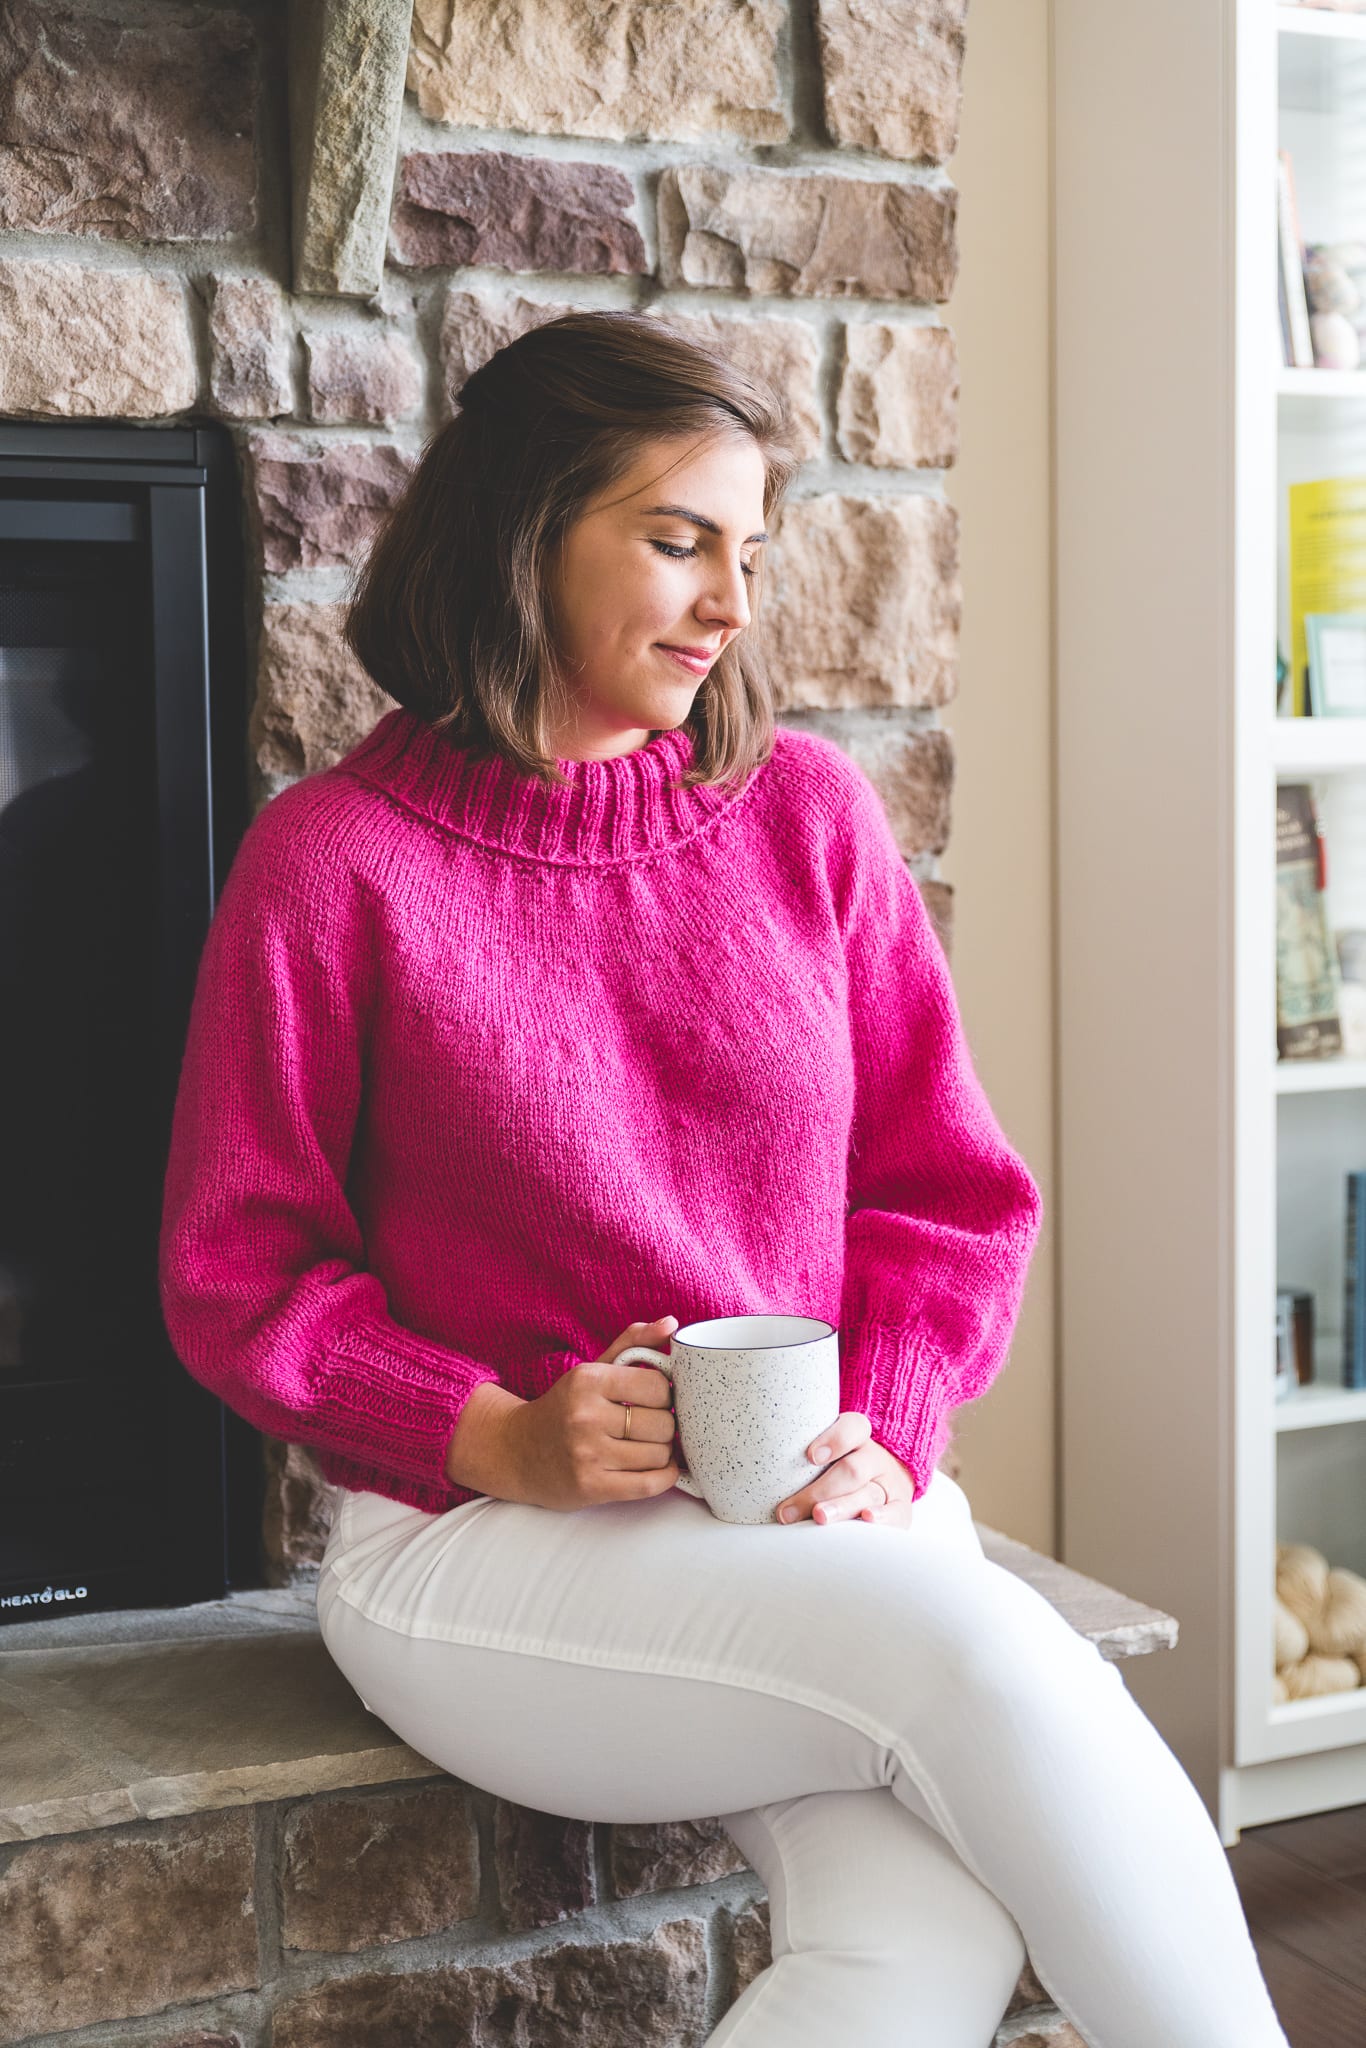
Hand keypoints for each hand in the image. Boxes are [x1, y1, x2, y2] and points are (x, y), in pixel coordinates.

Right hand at [499, 1316, 681, 1511]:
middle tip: (652, 1426)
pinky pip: (649, 1484)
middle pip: (662, 1423)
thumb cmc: (565, 1407)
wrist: (517, 1451)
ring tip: (648, 1446)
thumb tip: (672, 1323)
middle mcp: (585, 1416)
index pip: (658, 1386)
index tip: (655, 1400)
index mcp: (587, 1380)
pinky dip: (665, 1477)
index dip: (665, 1394)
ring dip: (663, 1452)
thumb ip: (633, 1343)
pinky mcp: (590, 1487)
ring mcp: (587, 1454)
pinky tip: (661, 1468)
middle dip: (666, 1425)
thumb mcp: (592, 1370)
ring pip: (660, 1454)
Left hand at [773, 1411, 915, 1528]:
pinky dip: (883, 1519)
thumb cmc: (839, 1468)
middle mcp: (874, 1459)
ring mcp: (889, 1484)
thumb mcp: (824, 1454)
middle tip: (790, 1509)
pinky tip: (867, 1521)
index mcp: (857, 1438)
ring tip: (818, 1518)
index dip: (833, 1439)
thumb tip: (743, 1472)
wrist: (887, 1479)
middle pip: (852, 1469)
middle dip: (821, 1489)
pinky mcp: (901, 1509)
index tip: (810, 1457)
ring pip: (868, 1494)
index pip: (852, 1428)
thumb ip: (795, 1456)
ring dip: (841, 1507)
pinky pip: (896, 1513)